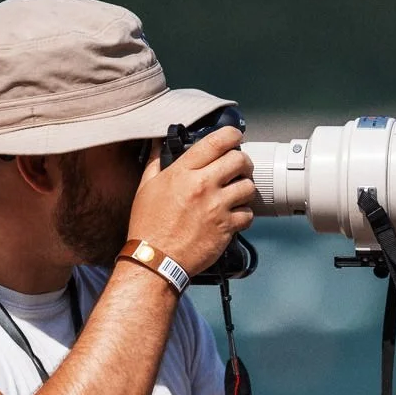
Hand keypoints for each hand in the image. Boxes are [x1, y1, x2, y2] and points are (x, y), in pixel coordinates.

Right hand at [126, 127, 254, 275]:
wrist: (155, 259)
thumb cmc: (149, 225)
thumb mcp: (146, 187)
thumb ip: (156, 162)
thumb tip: (158, 144)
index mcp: (183, 172)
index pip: (216, 142)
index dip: (232, 135)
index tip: (235, 137)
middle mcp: (203, 185)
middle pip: (239, 160)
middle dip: (243, 162)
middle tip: (239, 168)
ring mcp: (216, 207)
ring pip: (248, 187)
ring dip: (245, 189)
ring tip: (236, 194)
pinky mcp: (226, 227)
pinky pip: (248, 214)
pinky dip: (244, 215)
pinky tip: (234, 216)